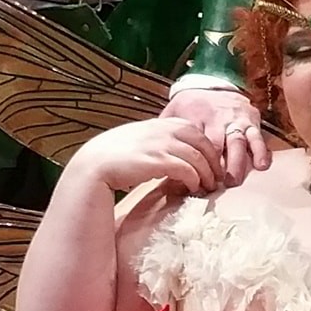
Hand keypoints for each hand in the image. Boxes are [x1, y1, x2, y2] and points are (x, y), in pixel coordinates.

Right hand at [71, 116, 224, 197]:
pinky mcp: (157, 161)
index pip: (194, 130)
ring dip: (207, 173)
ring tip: (208, 186)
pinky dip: (194, 179)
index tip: (211, 162)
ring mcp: (160, 144)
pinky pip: (186, 169)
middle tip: (217, 177)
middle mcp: (163, 130)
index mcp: (160, 123)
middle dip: (213, 160)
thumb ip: (156, 140)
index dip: (207, 147)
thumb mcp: (138, 140)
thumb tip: (172, 152)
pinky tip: (193, 187)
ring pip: (198, 157)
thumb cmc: (114, 156)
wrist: (94, 165)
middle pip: (202, 142)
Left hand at [164, 85, 268, 185]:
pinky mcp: (252, 121)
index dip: (197, 160)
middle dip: (219, 165)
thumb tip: (153, 153)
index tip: (194, 178)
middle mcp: (219, 118)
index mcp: (198, 116)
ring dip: (239, 162)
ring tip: (236, 180)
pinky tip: (262, 166)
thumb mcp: (174, 111)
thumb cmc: (192, 104)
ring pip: (241, 141)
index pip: (198, 141)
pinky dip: (261, 152)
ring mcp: (237, 120)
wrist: (215, 82)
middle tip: (218, 185)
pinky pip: (258, 137)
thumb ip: (166, 130)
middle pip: (220, 144)